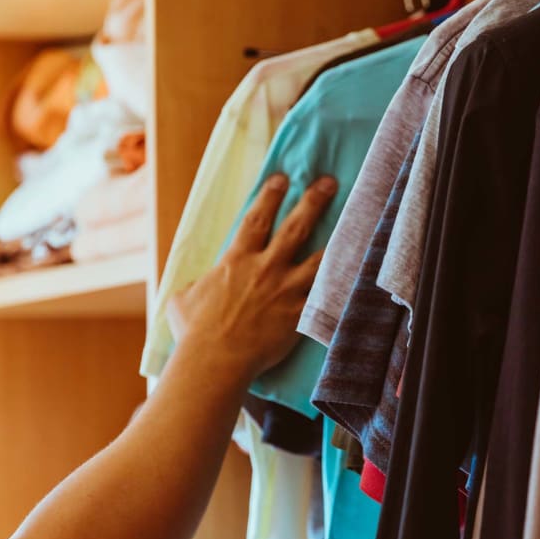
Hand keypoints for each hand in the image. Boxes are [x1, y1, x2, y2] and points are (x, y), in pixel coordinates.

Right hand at [167, 174, 336, 378]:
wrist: (214, 361)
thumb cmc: (193, 332)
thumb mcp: (182, 299)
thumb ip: (196, 285)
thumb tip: (196, 285)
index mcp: (237, 260)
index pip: (256, 219)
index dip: (270, 196)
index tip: (282, 178)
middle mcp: (266, 269)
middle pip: (295, 228)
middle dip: (313, 202)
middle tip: (329, 183)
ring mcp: (285, 291)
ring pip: (319, 259)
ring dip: (337, 239)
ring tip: (356, 223)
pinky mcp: (298, 316)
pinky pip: (325, 297)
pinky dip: (340, 285)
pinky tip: (357, 274)